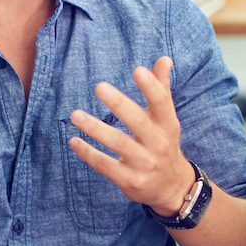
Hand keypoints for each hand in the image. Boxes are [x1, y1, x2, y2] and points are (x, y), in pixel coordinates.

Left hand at [67, 56, 195, 216]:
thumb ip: (162, 89)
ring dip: (95, 128)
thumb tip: (164, 59)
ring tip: (75, 115)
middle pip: (138, 122)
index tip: (138, 70)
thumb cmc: (163, 143)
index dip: (151, 87)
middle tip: (99, 87)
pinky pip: (106, 165)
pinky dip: (89, 154)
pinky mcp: (130, 180)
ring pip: (118, 144)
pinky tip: (74, 141)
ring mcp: (144, 164)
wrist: (171, 187)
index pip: (162, 103)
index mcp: (168, 125)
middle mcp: (158, 143)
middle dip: (119, 104)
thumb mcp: (166, 119)